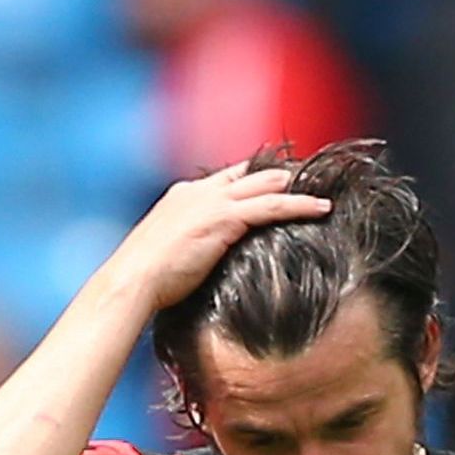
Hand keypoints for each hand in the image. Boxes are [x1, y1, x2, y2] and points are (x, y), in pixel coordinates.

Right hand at [93, 162, 332, 315]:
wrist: (132, 281)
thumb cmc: (143, 280)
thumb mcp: (166, 254)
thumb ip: (186, 248)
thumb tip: (199, 264)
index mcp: (182, 196)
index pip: (224, 178)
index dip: (250, 179)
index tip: (272, 182)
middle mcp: (198, 191)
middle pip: (248, 172)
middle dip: (277, 175)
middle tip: (305, 180)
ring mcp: (212, 201)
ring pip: (266, 184)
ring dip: (296, 187)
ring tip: (321, 193)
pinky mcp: (225, 218)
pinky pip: (272, 205)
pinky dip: (300, 204)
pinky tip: (321, 208)